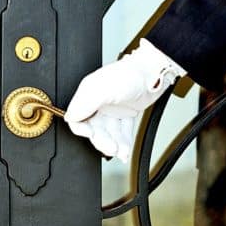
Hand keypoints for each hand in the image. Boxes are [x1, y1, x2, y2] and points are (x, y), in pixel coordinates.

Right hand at [63, 39, 183, 161]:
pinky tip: (125, 150)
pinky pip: (122, 131)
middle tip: (110, 148)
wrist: (154, 73)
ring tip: (121, 151)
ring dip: (114, 144)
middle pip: (94, 128)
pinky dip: (124, 142)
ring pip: (109, 132)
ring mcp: (112, 109)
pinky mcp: (125, 113)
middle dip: (102, 140)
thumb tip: (70, 117)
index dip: (81, 129)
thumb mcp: (103, 88)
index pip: (77, 118)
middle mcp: (98, 102)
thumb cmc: (130, 74)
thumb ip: (85, 103)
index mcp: (88, 94)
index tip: (89, 135)